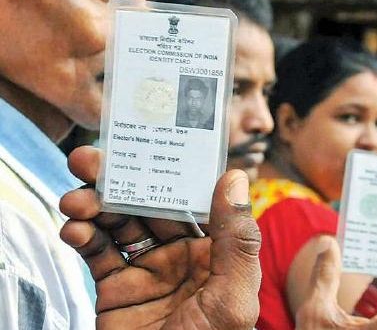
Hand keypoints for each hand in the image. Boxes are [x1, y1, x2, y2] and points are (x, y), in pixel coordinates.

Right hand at [59, 146, 260, 329]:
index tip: (146, 144)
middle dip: (120, 180)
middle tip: (90, 159)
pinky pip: (97, 253)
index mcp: (214, 252)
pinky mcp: (116, 289)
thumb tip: (234, 177)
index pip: (191, 199)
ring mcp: (147, 270)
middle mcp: (181, 255)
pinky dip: (83, 236)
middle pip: (149, 205)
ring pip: (119, 223)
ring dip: (95, 205)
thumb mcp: (234, 297)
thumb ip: (237, 239)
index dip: (169, 170)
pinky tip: (74, 230)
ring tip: (76, 199)